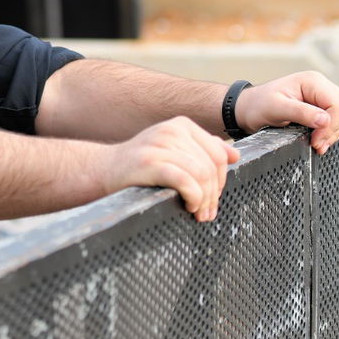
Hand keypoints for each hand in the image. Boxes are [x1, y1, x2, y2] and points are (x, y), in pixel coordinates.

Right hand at [108, 117, 239, 221]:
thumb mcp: (173, 152)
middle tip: (206, 213)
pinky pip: (185, 180)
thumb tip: (235, 155)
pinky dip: (193, 197)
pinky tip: (188, 205)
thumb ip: (202, 151)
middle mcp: (171, 130)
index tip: (212, 197)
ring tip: (197, 212)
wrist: (104, 170)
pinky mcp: (148, 162)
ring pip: (201, 174)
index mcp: (181, 125)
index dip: (221, 180)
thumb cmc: (141, 166)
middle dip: (214, 195)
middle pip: (211, 167)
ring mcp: (158, 144)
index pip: (218, 155)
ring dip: (204, 199)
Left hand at [236, 71, 338, 153]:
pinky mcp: (321, 106)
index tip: (316, 141)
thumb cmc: (258, 106)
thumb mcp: (276, 109)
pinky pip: (337, 120)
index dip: (331, 126)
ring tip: (316, 143)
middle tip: (316, 145)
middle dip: (333, 130)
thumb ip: (301, 113)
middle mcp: (321, 85)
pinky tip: (318, 139)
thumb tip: (325, 120)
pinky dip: (330, 132)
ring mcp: (322, 95)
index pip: (337, 104)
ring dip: (333, 133)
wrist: (249, 109)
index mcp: (312, 81)